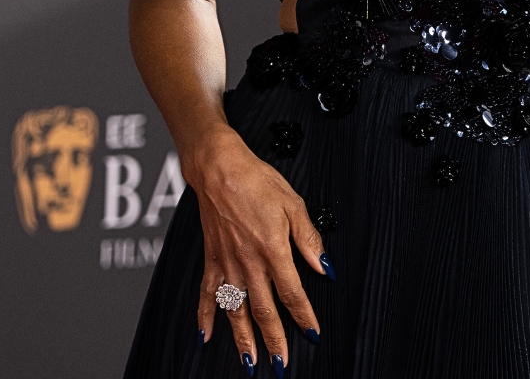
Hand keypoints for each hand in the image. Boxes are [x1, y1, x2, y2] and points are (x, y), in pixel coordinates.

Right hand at [189, 132, 326, 371]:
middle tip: (281, 364)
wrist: (219, 170)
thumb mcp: (295, 205)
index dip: (304, 316)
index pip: (292, 293)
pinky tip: (206, 337)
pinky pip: (206, 294)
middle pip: (263, 310)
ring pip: (235, 310)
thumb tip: (325, 266)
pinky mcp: (210, 260)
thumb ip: (309, 239)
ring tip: (249, 362)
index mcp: (272, 250)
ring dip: (242, 339)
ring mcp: (226, 264)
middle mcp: (248, 262)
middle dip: (274, 339)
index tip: (314, 334)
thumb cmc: (257, 182)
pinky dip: (205, 317)